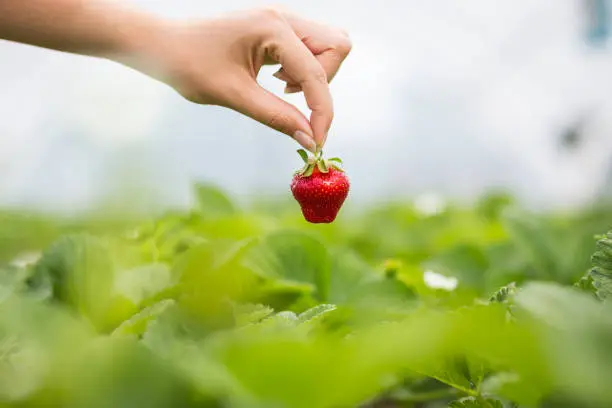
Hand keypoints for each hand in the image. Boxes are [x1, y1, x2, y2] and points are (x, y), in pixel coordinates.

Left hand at [125, 7, 351, 151]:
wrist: (163, 44)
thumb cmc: (189, 64)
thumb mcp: (233, 95)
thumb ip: (276, 116)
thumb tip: (309, 138)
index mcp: (272, 27)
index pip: (316, 73)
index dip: (322, 111)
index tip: (315, 141)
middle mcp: (283, 17)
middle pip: (336, 47)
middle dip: (324, 82)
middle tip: (292, 98)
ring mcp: (281, 20)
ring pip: (327, 46)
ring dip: (315, 75)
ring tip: (280, 87)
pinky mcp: (277, 29)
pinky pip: (310, 48)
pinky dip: (303, 69)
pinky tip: (276, 79)